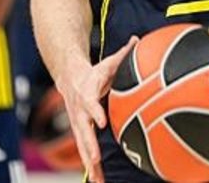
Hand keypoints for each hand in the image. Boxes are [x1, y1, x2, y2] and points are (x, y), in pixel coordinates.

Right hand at [56, 37, 136, 182]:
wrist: (69, 78)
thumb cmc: (95, 71)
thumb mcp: (107, 62)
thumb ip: (123, 54)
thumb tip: (138, 39)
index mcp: (86, 93)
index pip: (89, 103)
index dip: (94, 113)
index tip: (101, 123)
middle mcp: (80, 111)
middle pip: (82, 131)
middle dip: (88, 147)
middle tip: (96, 160)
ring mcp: (78, 124)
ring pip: (82, 146)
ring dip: (89, 164)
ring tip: (98, 180)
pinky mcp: (80, 133)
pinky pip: (84, 151)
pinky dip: (90, 167)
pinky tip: (99, 181)